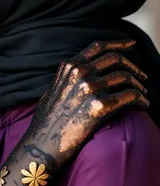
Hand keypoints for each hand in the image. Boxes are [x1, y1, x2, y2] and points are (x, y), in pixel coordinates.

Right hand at [20, 40, 148, 169]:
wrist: (42, 143)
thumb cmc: (47, 120)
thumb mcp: (53, 89)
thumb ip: (68, 77)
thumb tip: (83, 73)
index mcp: (69, 67)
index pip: (98, 46)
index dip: (118, 43)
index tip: (131, 44)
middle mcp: (80, 73)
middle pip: (116, 59)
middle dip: (133, 66)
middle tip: (142, 76)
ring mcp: (90, 88)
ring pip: (125, 76)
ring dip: (139, 85)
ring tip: (142, 94)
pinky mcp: (100, 106)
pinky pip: (131, 96)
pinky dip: (141, 99)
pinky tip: (142, 105)